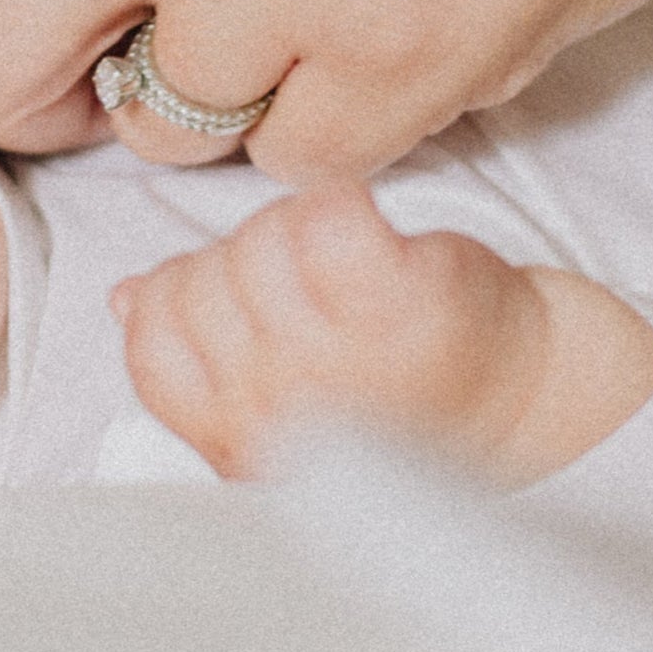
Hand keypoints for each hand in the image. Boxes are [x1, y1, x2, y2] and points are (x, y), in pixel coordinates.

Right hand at [114, 186, 652, 484]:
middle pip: (201, 280)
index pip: (152, 339)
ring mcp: (339, 358)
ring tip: (340, 272)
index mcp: (240, 445)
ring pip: (255, 243)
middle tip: (305, 291)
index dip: (187, 302)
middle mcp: (282, 413)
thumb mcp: (276, 400)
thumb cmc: (401, 396)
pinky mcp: (400, 298)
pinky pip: (321, 216)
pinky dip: (341, 206)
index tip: (244, 310)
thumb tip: (125, 298)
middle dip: (243, 266)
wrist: (527, 401)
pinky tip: (370, 235)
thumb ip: (193, 360)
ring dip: (293, 234)